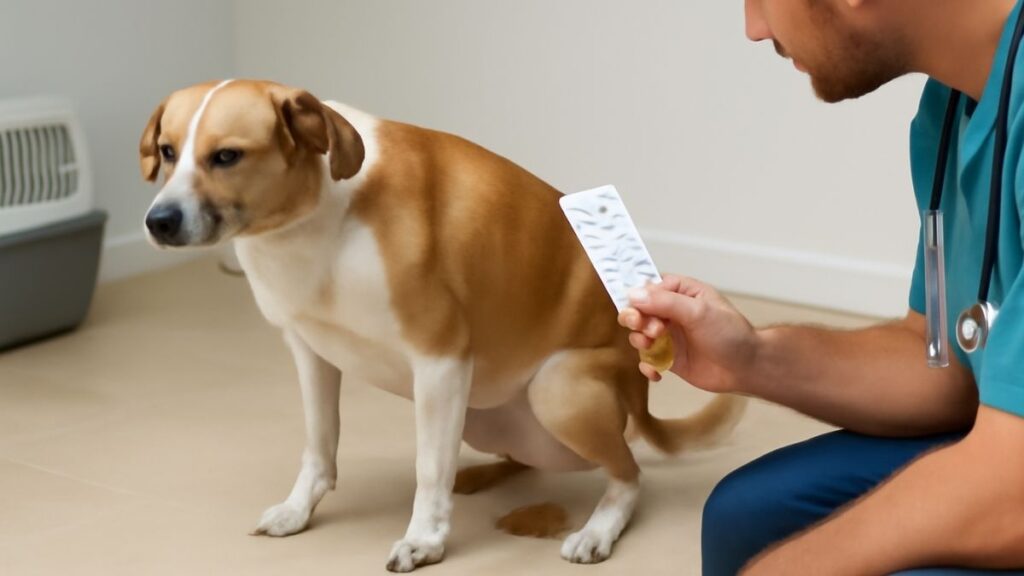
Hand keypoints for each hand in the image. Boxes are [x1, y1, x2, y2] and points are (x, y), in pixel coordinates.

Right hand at [618, 275, 758, 391]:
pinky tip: (656, 372)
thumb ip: (665, 302)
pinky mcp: (669, 358)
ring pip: (639, 334)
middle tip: (647, 329)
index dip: (639, 297)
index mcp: (682, 292)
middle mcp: (672, 312)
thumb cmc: (730, 334)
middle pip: (639, 310)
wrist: (746, 368)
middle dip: (636, 319)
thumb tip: (633, 294)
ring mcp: (670, 335)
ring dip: (639, 341)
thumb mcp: (698, 311)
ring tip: (650, 346)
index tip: (638, 309)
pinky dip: (647, 366)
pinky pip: (647, 359)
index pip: (649, 287)